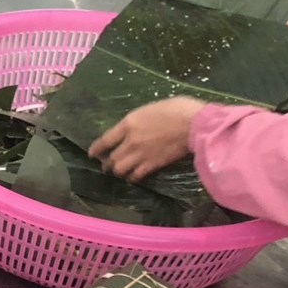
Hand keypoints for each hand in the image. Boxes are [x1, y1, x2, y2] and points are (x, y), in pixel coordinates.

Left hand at [87, 96, 206, 182]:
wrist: (194, 124)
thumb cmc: (177, 109)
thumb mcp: (150, 109)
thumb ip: (136, 121)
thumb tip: (131, 128)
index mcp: (128, 124)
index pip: (104, 140)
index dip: (96, 149)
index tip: (92, 154)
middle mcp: (130, 141)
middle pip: (111, 158)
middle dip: (107, 163)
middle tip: (107, 165)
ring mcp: (140, 155)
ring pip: (120, 170)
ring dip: (117, 171)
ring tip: (118, 172)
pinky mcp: (152, 165)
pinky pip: (136, 176)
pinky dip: (132, 178)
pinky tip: (132, 177)